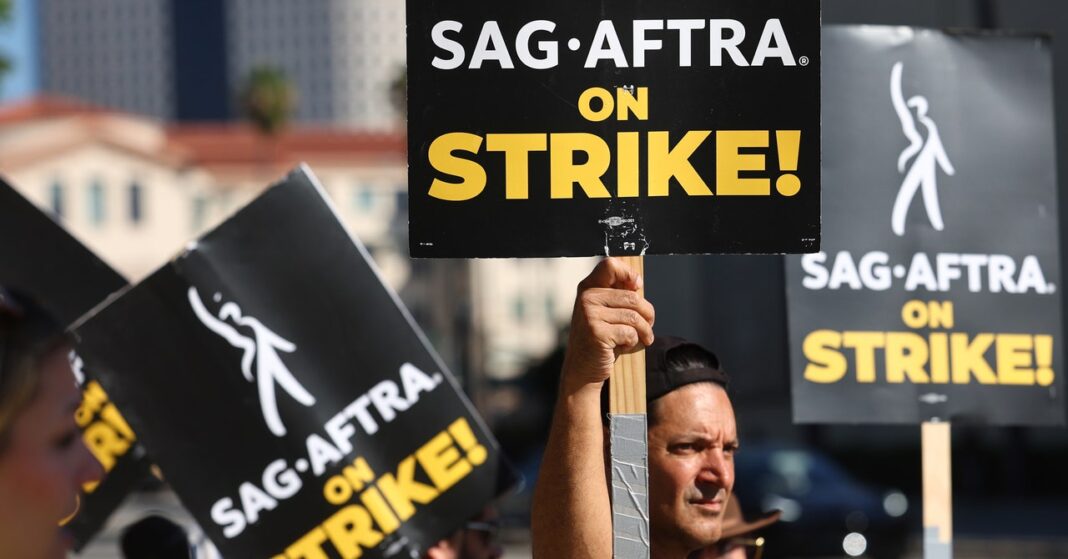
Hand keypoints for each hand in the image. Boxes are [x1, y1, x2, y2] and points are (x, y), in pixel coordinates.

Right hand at [561, 257, 654, 391]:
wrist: (582, 369)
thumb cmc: (600, 339)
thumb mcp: (606, 313)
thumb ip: (618, 296)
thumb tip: (637, 281)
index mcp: (588, 288)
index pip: (609, 265)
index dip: (628, 273)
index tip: (637, 287)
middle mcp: (586, 298)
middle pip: (632, 297)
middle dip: (647, 313)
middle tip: (649, 325)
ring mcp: (589, 315)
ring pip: (634, 316)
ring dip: (645, 330)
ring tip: (644, 338)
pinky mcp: (596, 333)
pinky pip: (629, 332)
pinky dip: (634, 341)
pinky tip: (626, 346)